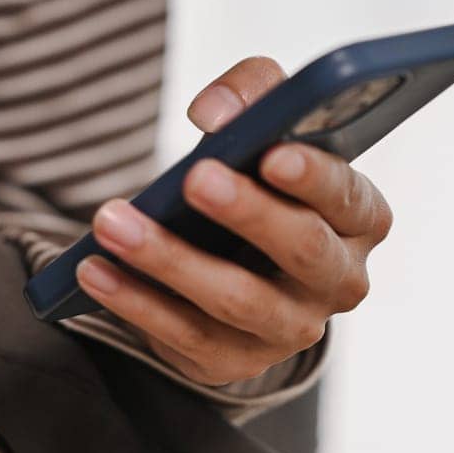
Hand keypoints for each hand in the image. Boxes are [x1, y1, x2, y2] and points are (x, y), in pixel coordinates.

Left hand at [75, 57, 392, 387]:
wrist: (236, 258)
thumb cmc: (260, 177)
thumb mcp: (268, 124)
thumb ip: (253, 94)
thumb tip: (214, 112)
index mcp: (360, 217)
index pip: (348, 197)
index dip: (314, 177)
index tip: (272, 153)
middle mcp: (338, 280)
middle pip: (302, 249)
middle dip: (246, 212)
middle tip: (193, 177)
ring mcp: (289, 327)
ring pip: (236, 300)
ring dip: (169, 259)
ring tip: (111, 222)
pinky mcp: (233, 358)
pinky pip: (184, 334)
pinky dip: (133, 300)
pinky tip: (93, 268)